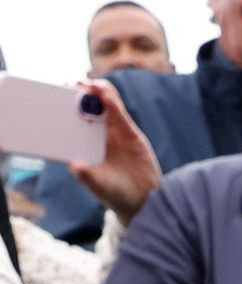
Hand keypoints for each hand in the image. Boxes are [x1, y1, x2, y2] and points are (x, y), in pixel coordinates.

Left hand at [67, 80, 158, 221]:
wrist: (144, 199)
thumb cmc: (116, 194)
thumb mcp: (99, 186)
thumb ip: (88, 176)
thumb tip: (75, 165)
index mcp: (85, 149)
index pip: (72, 125)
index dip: (65, 111)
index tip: (54, 101)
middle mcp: (98, 139)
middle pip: (88, 112)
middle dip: (79, 97)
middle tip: (69, 86)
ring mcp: (115, 135)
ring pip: (105, 108)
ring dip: (97, 94)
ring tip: (87, 84)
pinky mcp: (131, 134)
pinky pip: (120, 115)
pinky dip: (112, 103)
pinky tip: (105, 94)